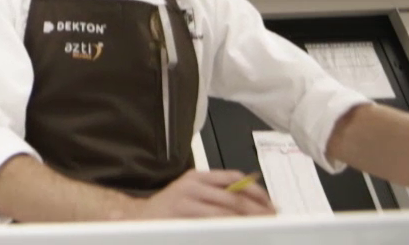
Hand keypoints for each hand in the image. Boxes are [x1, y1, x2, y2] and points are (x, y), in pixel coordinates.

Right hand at [129, 170, 274, 218]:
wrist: (138, 219)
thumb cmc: (168, 209)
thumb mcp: (190, 193)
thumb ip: (215, 194)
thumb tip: (249, 203)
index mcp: (197, 176)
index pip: (235, 178)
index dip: (256, 191)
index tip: (269, 203)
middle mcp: (193, 184)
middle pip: (234, 195)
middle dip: (257, 209)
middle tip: (270, 219)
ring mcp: (187, 200)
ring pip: (226, 211)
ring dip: (247, 221)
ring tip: (259, 228)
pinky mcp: (183, 214)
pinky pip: (213, 223)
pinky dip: (229, 228)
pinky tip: (238, 233)